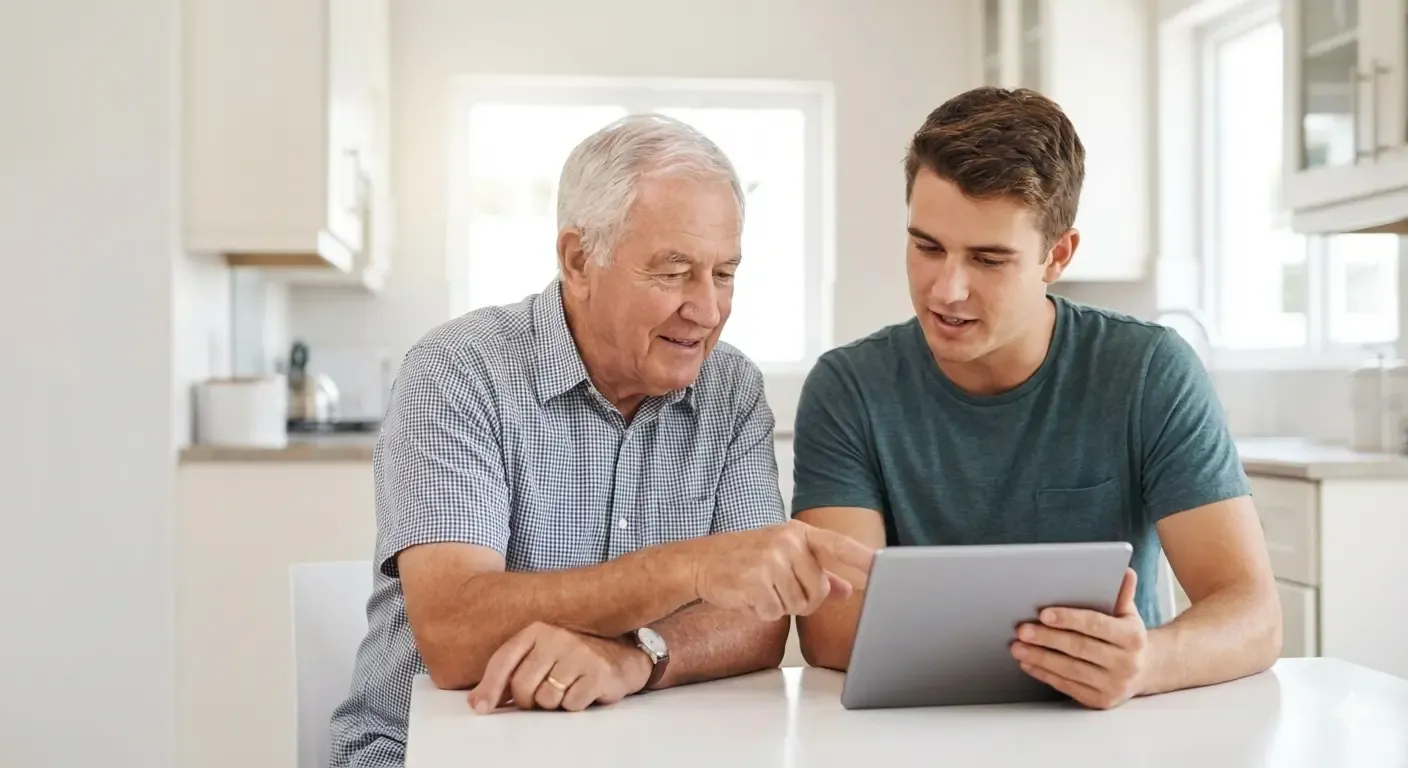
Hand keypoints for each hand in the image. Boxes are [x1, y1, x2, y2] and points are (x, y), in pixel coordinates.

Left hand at [467, 622, 651, 713]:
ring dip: (553, 703)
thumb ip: (508, 676)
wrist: (622, 656)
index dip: (489, 688)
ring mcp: (578, 653)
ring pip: (546, 699)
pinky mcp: (597, 672)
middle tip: (542, 695)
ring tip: (566, 688)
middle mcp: (556, 637)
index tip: (481, 709)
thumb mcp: (539, 658)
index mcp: (536, 631)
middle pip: (522, 686)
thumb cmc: (572, 660)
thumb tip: (476, 703)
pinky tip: (583, 691)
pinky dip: (574, 705)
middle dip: (528, 700)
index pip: (503, 661)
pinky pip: (570, 705)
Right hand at [687, 519, 876, 620]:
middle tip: (778, 588)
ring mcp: (770, 559)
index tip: (884, 567)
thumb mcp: (783, 556)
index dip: (862, 558)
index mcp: (798, 533)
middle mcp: (787, 542)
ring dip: (780, 605)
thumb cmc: (745, 558)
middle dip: (801, 599)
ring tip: (761, 588)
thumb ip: (819, 572)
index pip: (838, 546)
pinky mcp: (755, 580)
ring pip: (798, 605)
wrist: (701, 561)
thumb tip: (848, 589)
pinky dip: (763, 611)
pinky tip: (749, 596)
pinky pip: (775, 612)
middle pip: (818, 590)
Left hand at [1011, 568, 1148, 709]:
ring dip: (1040, 658)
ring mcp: (1114, 685)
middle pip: (1080, 648)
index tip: (1043, 614)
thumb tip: (1125, 572)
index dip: (1069, 619)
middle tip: (1022, 629)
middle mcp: (1127, 663)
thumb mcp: (1129, 614)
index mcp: (1133, 637)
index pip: (1096, 625)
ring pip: (1070, 670)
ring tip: (1018, 647)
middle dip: (1047, 638)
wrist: (1145, 670)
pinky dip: (1045, 674)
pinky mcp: (1101, 701)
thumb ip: (1122, 594)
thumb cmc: (1127, 637)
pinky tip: (1029, 663)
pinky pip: (1068, 686)